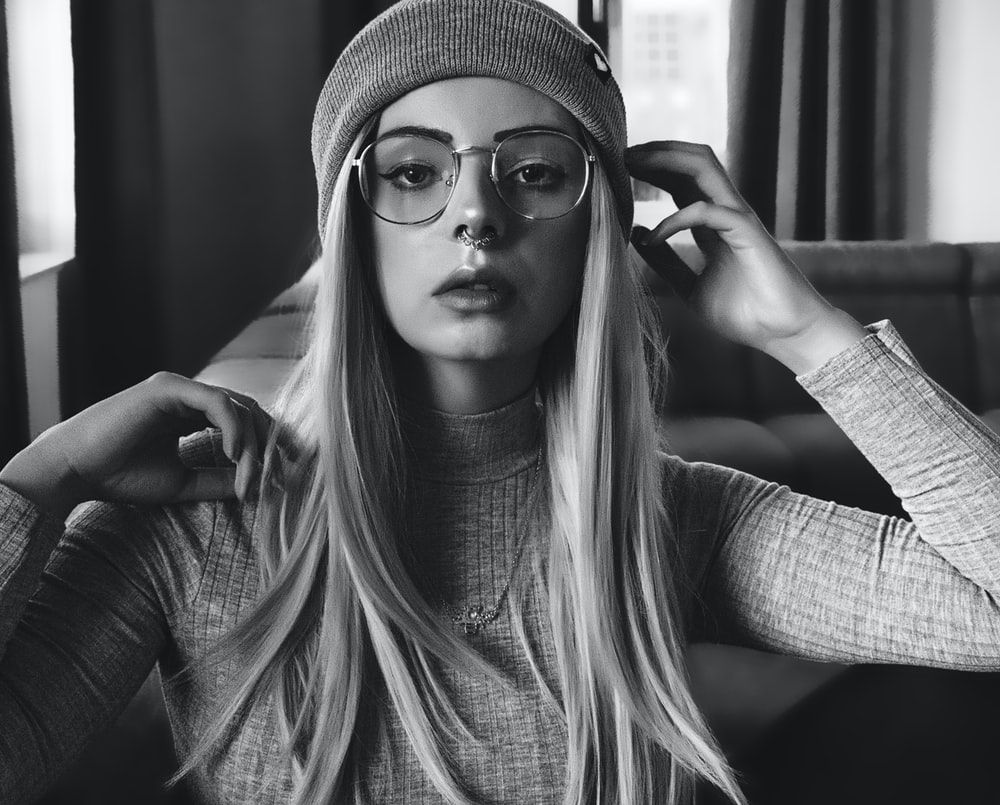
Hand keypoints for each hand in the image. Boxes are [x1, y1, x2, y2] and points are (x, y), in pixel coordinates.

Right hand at [0, 372, 276, 519]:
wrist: (74, 471)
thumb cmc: (120, 477)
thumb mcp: (183, 482)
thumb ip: (219, 480)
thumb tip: (258, 487)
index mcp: (191, 413)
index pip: (244, 420)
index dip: (269, 442)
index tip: (289, 469)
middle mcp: (189, 396)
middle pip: (248, 411)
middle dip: (270, 442)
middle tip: (282, 474)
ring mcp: (179, 388)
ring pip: (237, 408)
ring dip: (250, 444)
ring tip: (250, 477)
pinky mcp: (169, 388)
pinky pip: (217, 403)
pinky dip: (232, 428)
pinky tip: (234, 454)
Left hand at [625, 141, 865, 372]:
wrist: (783, 334)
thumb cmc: (745, 314)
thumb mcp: (689, 286)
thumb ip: (666, 262)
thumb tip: (637, 234)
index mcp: (715, 224)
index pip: (683, 180)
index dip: (653, 168)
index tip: (621, 167)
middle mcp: (727, 212)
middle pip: (693, 162)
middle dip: (657, 151)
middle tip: (621, 153)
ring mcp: (739, 218)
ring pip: (705, 167)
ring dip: (666, 160)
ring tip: (632, 163)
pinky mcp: (748, 232)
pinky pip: (706, 211)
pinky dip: (674, 219)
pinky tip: (651, 236)